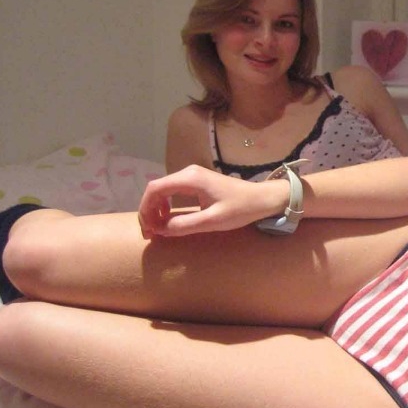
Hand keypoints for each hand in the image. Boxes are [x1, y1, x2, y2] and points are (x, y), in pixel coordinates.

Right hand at [137, 165, 282, 237]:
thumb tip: (161, 229)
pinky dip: (166, 206)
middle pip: (156, 189)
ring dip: (156, 209)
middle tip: (150, 233)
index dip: (145, 209)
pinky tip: (169, 220)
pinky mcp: (197, 182)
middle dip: (149, 210)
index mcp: (190, 179)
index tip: (147, 229)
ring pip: (163, 190)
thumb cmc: (241, 208)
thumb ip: (185, 224)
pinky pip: (173, 192)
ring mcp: (192, 176)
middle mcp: (188, 173)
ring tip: (158, 229)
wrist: (262, 198)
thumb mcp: (213, 220)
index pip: (155, 189)